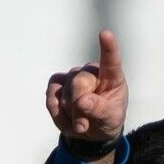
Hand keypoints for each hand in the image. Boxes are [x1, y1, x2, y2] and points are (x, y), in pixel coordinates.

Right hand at [46, 30, 127, 150]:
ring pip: (63, 94)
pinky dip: (57, 113)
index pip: (111, 59)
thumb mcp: (111, 118)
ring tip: (81, 124)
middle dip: (79, 110)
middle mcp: (90, 72)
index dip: (108, 47)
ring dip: (70, 116)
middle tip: (84, 126)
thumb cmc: (108, 118)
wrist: (94, 130)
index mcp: (111, 76)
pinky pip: (51, 97)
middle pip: (78, 84)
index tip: (106, 34)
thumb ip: (100, 110)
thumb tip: (82, 101)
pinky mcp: (57, 84)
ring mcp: (72, 76)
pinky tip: (67, 119)